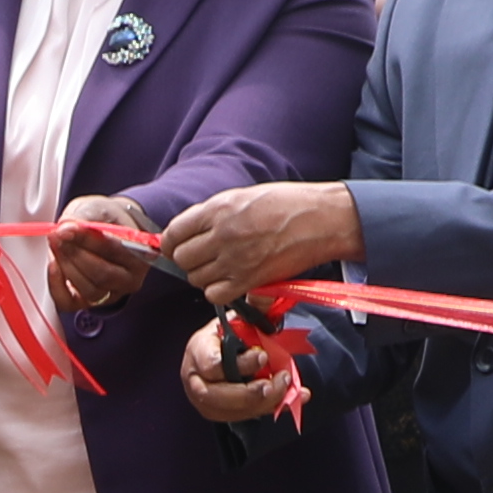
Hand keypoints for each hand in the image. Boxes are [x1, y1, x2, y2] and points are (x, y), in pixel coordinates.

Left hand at [35, 191, 175, 312]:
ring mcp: (111, 293)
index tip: (67, 228)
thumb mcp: (98, 207)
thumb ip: (84, 216)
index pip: (115, 250)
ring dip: (66, 266)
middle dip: (75, 254)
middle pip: (102, 274)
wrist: (105, 227)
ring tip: (56, 244)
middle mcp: (130, 278)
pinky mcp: (89, 302)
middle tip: (58, 235)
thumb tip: (66, 228)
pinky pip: (70, 303)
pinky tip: (53, 267)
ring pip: (88, 290)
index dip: (88, 240)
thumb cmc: (106, 219)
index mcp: (141, 253)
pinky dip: (57, 287)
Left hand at [164, 177, 360, 304]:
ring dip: (203, 276)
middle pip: (182, 258)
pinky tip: (229, 281)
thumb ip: (212, 214)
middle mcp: (222, 235)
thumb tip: (188, 231)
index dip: (171, 242)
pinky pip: (215, 295)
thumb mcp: (242, 196)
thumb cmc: (286, 203)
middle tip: (203, 256)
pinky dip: (217, 291)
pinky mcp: (249, 281)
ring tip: (220, 267)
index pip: (173, 233)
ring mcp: (235, 260)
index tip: (176, 246)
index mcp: (218, 209)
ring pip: (196, 279)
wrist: (321, 219)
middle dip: (188, 259)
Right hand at [180, 314, 303, 426]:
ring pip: (230, 411)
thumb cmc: (229, 333)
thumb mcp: (239, 318)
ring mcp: (205, 399)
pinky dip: (272, 408)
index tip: (263, 356)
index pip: (211, 362)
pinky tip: (295, 397)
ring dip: (263, 402)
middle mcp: (196, 377)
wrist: (221, 349)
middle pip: (216, 394)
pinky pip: (244, 417)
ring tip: (287, 387)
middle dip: (250, 392)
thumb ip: (253, 308)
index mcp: (198, 349)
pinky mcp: (219, 412)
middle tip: (280, 379)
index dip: (239, 363)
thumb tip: (267, 294)